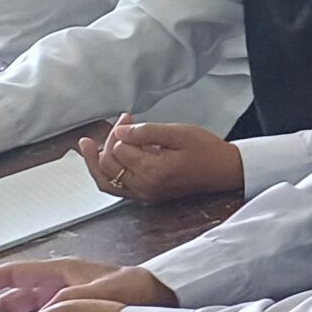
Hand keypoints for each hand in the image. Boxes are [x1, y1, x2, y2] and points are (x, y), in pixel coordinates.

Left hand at [76, 116, 242, 202]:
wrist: (225, 171)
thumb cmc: (207, 150)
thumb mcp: (179, 133)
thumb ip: (147, 132)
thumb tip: (120, 131)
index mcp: (152, 171)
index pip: (120, 149)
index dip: (121, 130)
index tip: (130, 116)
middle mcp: (144, 187)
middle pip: (110, 164)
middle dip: (110, 140)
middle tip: (123, 122)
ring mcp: (144, 194)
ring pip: (106, 181)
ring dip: (96, 162)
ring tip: (86, 145)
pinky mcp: (146, 195)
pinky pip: (115, 189)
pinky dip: (105, 176)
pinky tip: (101, 163)